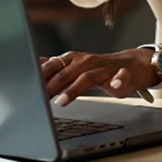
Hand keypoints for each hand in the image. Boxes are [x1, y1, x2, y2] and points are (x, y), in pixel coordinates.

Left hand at [38, 49, 157, 106]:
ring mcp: (105, 67)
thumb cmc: (100, 68)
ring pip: (88, 76)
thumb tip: (32, 66)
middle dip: (51, 85)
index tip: (28, 88)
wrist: (132, 65)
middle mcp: (87, 61)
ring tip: (62, 101)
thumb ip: (55, 69)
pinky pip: (121, 75)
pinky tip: (113, 86)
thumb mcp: (74, 67)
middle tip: (39, 98)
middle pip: (66, 72)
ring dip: (74, 89)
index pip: (53, 66)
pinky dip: (118, 80)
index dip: (40, 77)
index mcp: (74, 59)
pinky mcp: (124, 73)